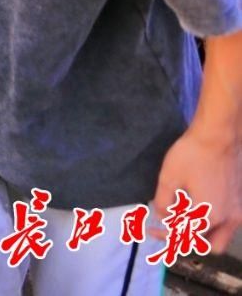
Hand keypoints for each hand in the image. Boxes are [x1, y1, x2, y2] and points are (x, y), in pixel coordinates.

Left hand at [152, 125, 240, 250]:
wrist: (218, 136)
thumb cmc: (191, 155)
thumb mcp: (168, 179)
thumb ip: (164, 204)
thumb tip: (163, 217)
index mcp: (209, 216)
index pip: (185, 236)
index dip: (164, 235)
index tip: (149, 229)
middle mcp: (229, 219)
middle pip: (210, 245)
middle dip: (189, 241)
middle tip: (169, 230)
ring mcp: (237, 210)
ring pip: (222, 236)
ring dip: (203, 235)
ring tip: (181, 222)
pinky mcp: (239, 200)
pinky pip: (228, 223)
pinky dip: (212, 223)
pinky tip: (195, 209)